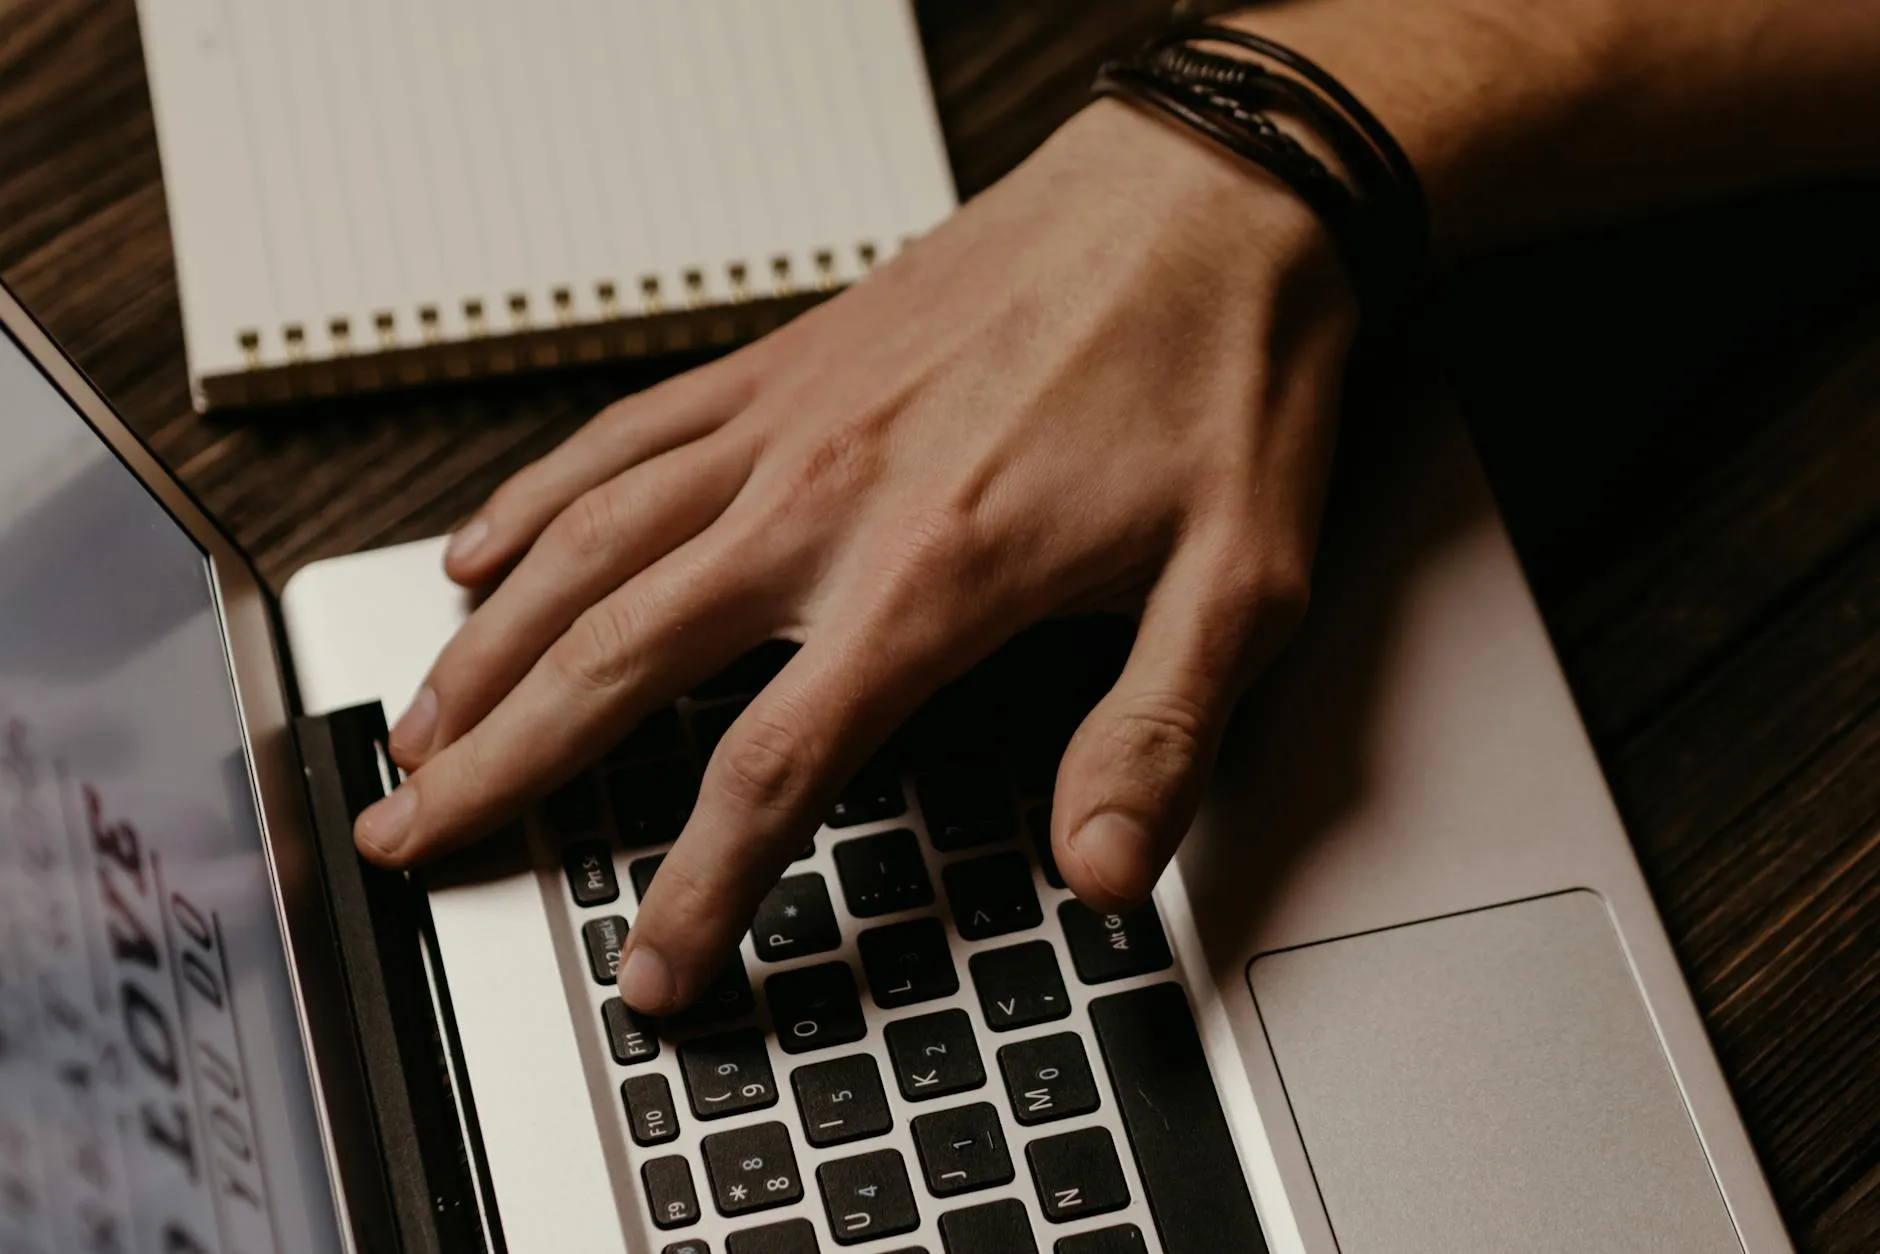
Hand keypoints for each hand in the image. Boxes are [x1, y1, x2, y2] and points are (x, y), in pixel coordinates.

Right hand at [353, 99, 1355, 1014]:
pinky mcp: (783, 360)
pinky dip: (536, 498)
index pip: (769, 769)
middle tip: (413, 837)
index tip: (654, 967)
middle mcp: (827, 500)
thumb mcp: (1238, 580)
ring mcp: (788, 421)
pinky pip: (621, 434)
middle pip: (617, 660)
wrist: (1210, 193)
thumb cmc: (1223, 371)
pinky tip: (481, 549)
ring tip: (413, 730)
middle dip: (501, 767)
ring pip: (586, 548)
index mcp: (933, 575)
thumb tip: (1101, 871)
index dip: (696, 885)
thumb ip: (1155, 734)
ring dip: (487, 648)